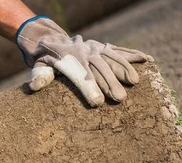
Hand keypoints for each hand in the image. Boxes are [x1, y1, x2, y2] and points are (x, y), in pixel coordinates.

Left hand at [16, 16, 149, 106]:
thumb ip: (39, 76)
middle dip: (110, 83)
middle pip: (99, 68)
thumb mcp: (38, 67)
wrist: (51, 41)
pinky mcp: (102, 46)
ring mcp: (95, 47)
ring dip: (125, 69)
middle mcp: (84, 50)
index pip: (80, 75)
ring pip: (112, 57)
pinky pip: (119, 50)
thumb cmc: (45, 61)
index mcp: (69, 58)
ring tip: (135, 83)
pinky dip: (132, 54)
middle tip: (120, 99)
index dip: (89, 89)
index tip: (97, 103)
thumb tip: (34, 86)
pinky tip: (147, 60)